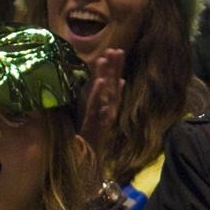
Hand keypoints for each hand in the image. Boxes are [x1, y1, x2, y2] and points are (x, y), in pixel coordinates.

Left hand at [79, 48, 123, 171]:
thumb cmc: (91, 140)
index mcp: (107, 106)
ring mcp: (103, 115)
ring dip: (108, 74)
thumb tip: (118, 82)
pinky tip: (100, 81)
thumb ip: (104, 101)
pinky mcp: (97, 123)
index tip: (114, 50)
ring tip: (108, 57)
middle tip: (117, 49)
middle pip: (112, 84)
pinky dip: (99, 93)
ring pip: (107, 92)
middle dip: (115, 67)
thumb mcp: (95, 118)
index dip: (113, 68)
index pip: (111, 83)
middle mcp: (107, 109)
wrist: (91, 161)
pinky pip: (97, 106)